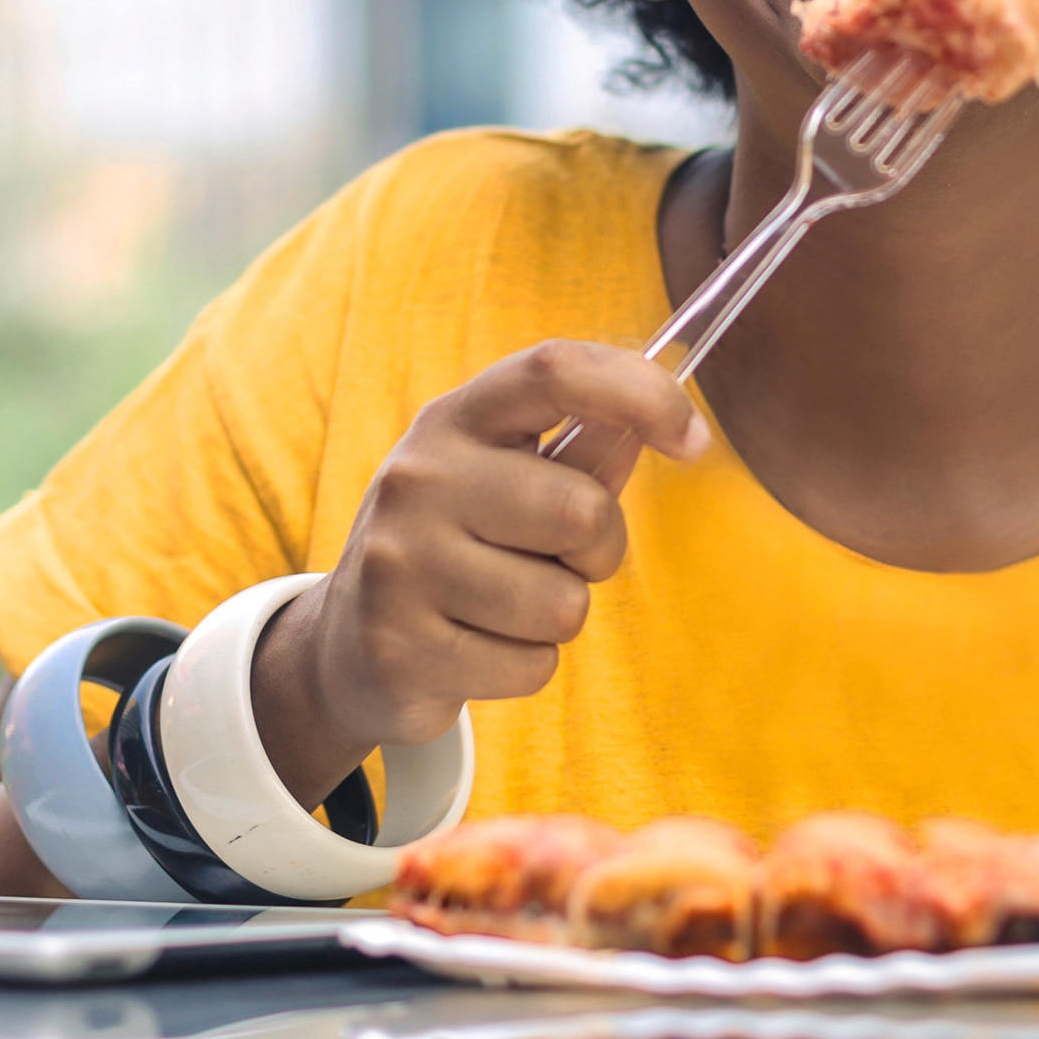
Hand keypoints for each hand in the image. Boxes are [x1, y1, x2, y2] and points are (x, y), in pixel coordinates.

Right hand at [253, 340, 706, 804]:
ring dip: (558, 616)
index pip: (556, 371)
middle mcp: (419, 477)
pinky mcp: (399, 648)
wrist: (346, 641)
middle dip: (598, 549)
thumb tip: (655, 423)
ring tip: (503, 605)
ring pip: (563, 603)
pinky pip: (533, 666)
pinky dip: (525, 667)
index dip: (640, 392)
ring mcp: (400, 562)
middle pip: (583, 511)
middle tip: (554, 559)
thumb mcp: (505, 476)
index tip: (691, 437)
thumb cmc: (457, 541)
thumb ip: (581, 450)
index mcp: (456, 418)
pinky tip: (475, 648)